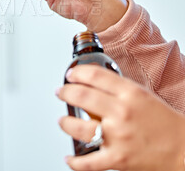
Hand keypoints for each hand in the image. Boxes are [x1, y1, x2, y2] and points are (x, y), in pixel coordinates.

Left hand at [56, 65, 184, 170]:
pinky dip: (75, 161)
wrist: (184, 149)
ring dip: (66, 123)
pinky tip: (70, 156)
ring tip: (63, 120)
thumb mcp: (142, 95)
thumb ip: (117, 88)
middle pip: (82, 97)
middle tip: (60, 93)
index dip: (76, 73)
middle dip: (65, 93)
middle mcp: (122, 112)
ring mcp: (118, 137)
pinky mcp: (118, 159)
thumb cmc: (164, 122)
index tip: (70, 75)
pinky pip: (89, 162)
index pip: (94, 75)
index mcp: (130, 93)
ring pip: (79, 127)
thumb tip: (91, 81)